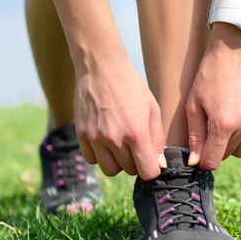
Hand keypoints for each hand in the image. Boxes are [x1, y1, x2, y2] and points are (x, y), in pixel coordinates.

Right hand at [74, 48, 165, 179]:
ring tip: (121, 144)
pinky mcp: (81, 134)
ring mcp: (95, 138)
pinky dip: (100, 155)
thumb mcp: (152, 109)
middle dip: (136, 162)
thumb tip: (158, 165)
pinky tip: (106, 140)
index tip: (151, 159)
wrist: (101, 67)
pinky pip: (92, 160)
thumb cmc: (131, 87)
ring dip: (118, 162)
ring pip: (110, 169)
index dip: (152, 168)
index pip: (147, 172)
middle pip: (129, 171)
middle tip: (136, 145)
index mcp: (136, 132)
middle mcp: (115, 138)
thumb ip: (157, 140)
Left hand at [186, 23, 240, 169]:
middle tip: (208, 130)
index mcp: (223, 124)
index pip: (213, 161)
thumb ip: (195, 137)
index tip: (198, 154)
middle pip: (226, 155)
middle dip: (215, 149)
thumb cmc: (208, 76)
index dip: (203, 161)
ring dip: (230, 143)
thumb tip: (195, 162)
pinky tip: (235, 112)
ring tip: (222, 122)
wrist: (234, 51)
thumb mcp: (194, 105)